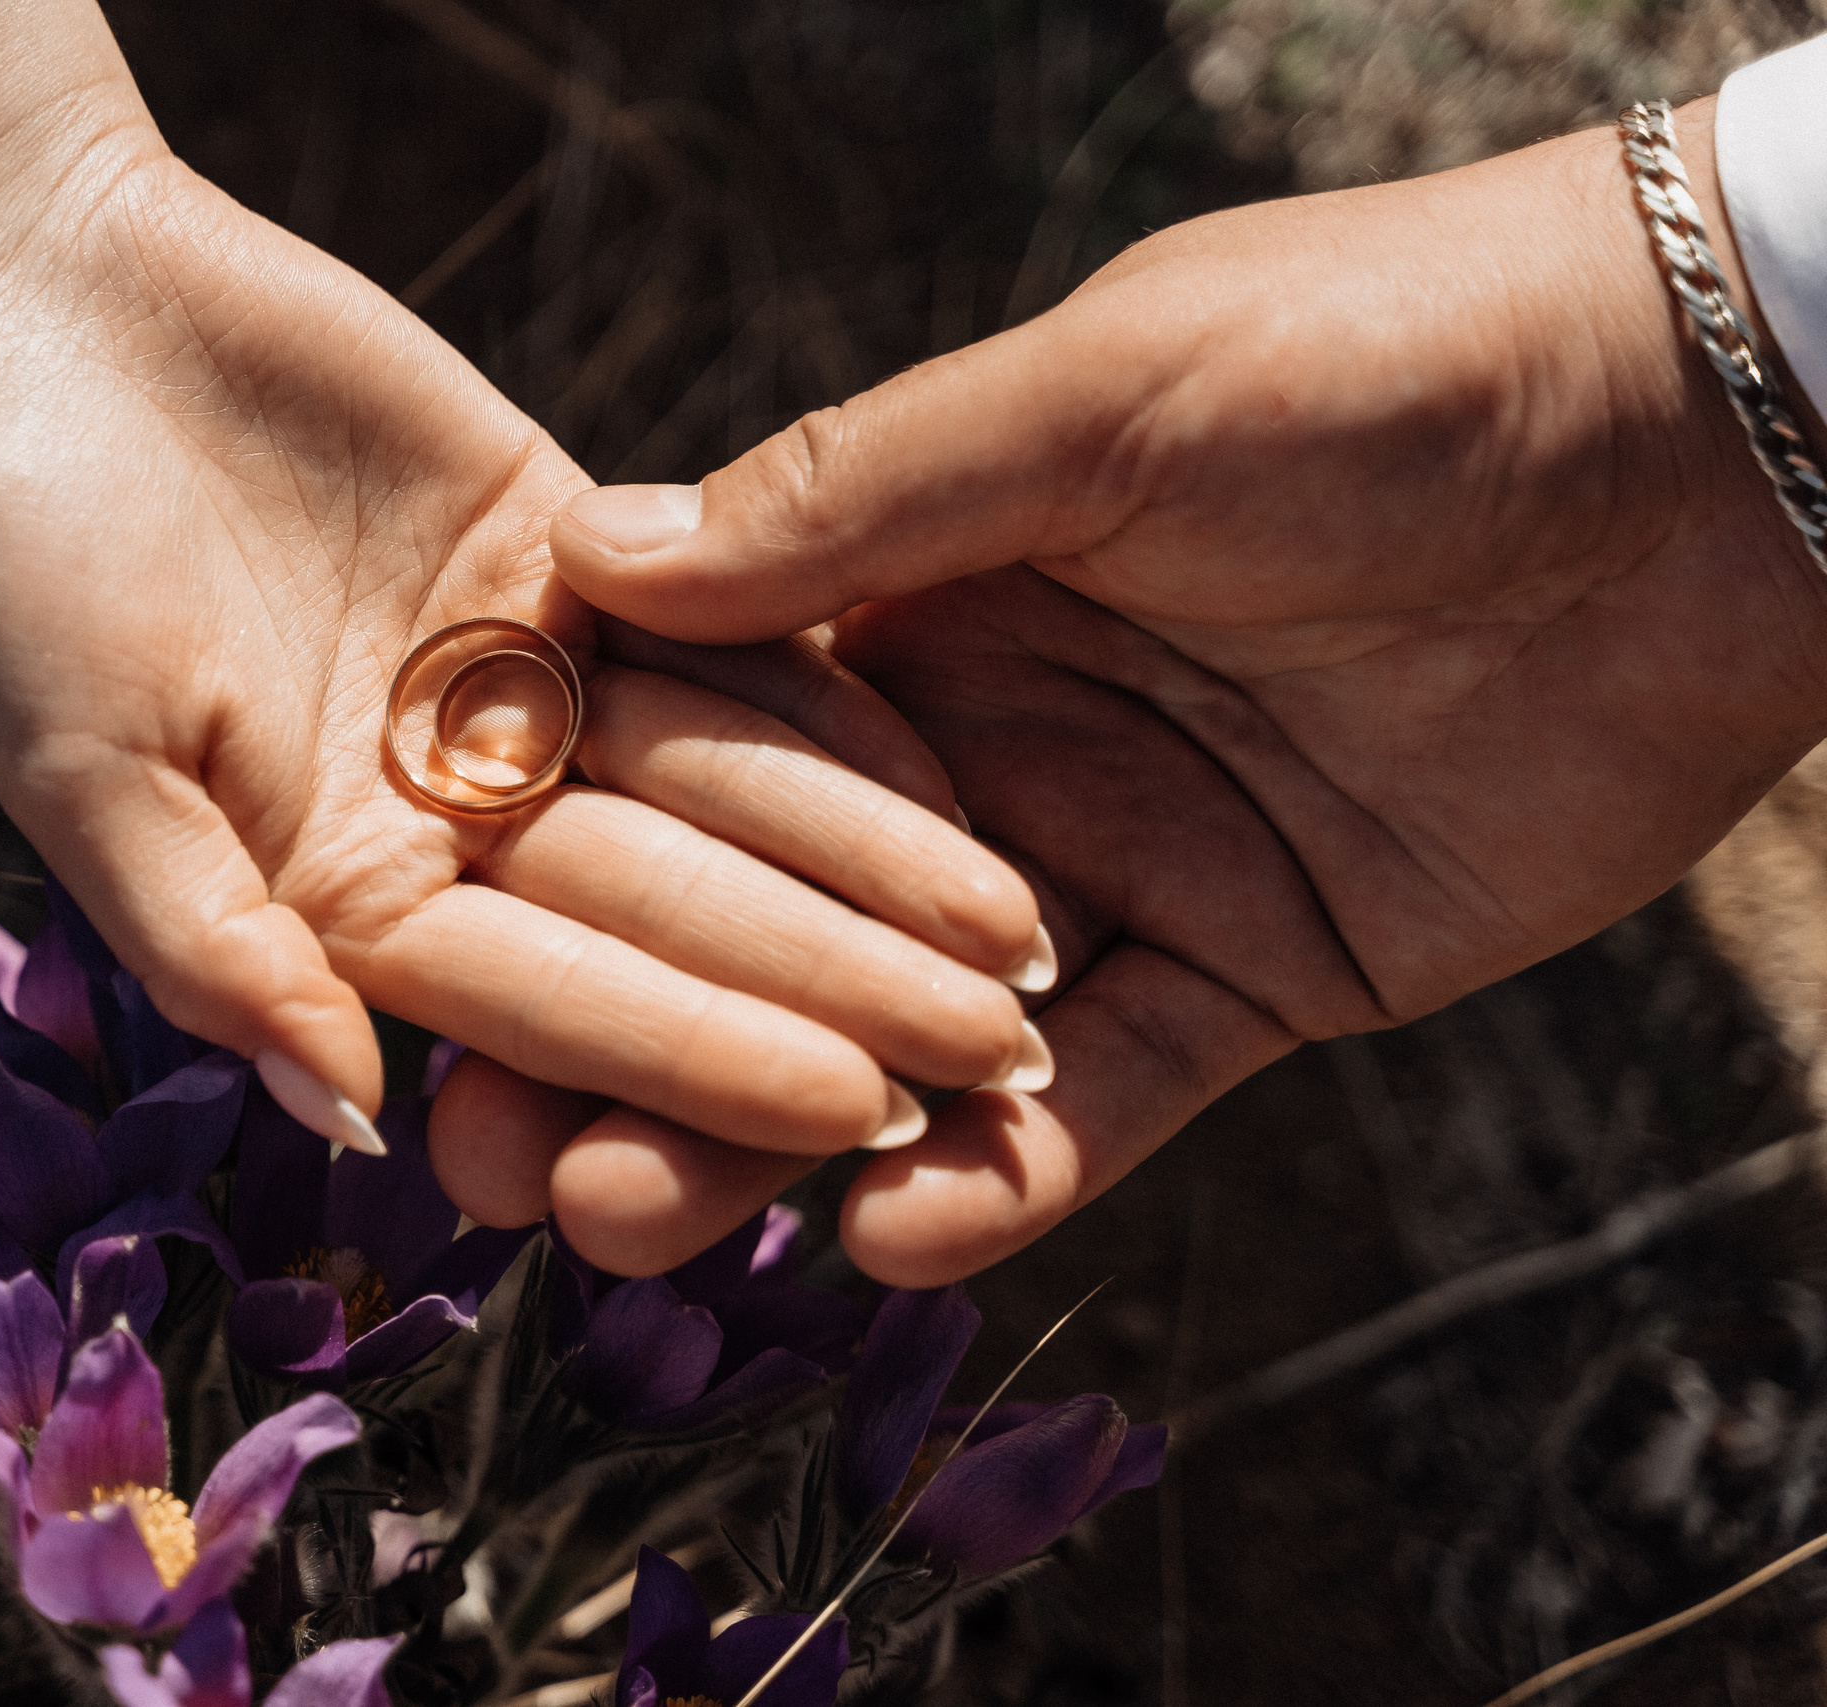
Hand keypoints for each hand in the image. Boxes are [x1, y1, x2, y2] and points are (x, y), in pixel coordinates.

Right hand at [0, 0, 1050, 1264]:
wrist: (47, 308)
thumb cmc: (9, 547)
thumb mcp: (77, 754)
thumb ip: (205, 938)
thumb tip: (348, 1115)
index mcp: (340, 900)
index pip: (544, 1002)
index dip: (696, 1057)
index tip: (851, 1115)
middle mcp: (448, 815)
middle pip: (663, 912)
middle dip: (825, 985)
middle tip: (992, 1055)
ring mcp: (516, 686)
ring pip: (715, 788)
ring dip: (862, 862)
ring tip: (1017, 937)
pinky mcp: (569, 554)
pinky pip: (717, 632)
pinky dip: (824, 697)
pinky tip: (949, 764)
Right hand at [553, 97, 1826, 1283]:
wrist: (1701, 441)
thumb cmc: (1386, 358)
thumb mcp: (1099, 401)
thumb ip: (864, 500)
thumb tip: (593, 550)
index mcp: (922, 596)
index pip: (698, 752)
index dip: (564, 862)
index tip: (424, 955)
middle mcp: (988, 748)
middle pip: (764, 923)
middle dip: (622, 1036)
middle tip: (488, 1162)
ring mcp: (1111, 869)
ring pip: (902, 1039)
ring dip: (766, 1139)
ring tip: (628, 1228)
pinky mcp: (1250, 971)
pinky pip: (1103, 1102)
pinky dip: (1002, 1173)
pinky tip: (890, 1238)